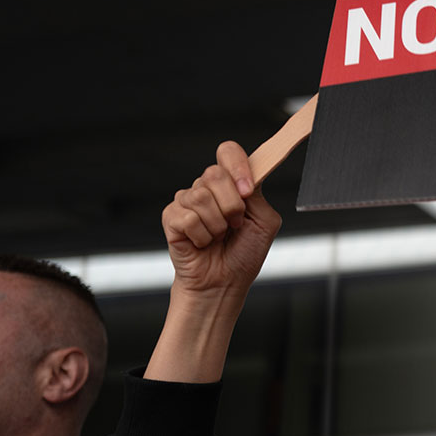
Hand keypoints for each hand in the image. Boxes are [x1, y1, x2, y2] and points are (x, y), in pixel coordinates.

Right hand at [162, 142, 282, 302]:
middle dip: (231, 205)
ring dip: (217, 225)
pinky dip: (202, 236)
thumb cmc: (243, 254)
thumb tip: (247, 177)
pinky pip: (188, 218)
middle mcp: (208, 188)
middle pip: (214, 173)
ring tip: (218, 237)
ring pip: (201, 196)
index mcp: (231, 184)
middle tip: (235, 225)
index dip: (238, 167)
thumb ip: (259, 194)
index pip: (228, 152)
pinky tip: (203, 243)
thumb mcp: (264, 222)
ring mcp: (187, 201)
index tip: (248, 191)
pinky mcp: (171, 217)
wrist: (224, 282)